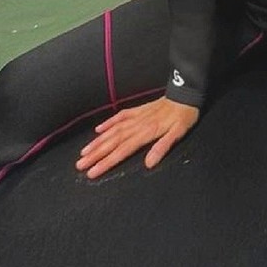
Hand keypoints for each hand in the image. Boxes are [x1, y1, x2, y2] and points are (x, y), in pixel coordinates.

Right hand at [76, 96, 198, 178]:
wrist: (186, 94)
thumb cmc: (184, 116)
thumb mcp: (178, 133)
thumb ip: (162, 147)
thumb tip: (149, 164)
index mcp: (146, 132)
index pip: (122, 150)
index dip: (106, 162)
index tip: (92, 172)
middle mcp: (137, 125)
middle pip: (112, 142)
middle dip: (95, 154)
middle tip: (79, 165)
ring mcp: (136, 116)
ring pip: (113, 130)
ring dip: (97, 141)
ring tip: (84, 152)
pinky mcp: (138, 110)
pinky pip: (120, 116)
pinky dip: (108, 123)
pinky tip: (98, 130)